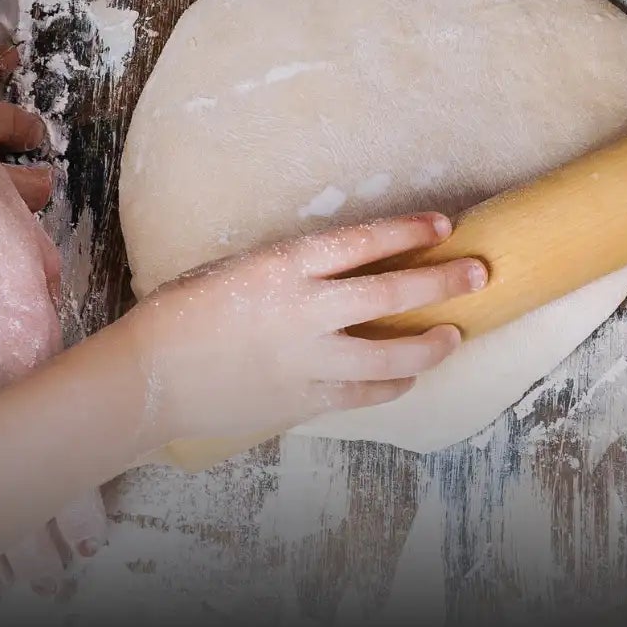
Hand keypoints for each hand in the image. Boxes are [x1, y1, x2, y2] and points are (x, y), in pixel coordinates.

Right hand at [0, 66, 106, 596]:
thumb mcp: (33, 252)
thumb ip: (45, 312)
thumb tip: (50, 348)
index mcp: (23, 337)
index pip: (55, 439)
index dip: (72, 495)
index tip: (90, 531)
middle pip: (6, 472)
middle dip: (33, 531)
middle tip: (57, 572)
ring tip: (3, 573)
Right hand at [121, 213, 477, 443]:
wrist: (147, 380)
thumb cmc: (182, 315)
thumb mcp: (237, 271)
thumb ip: (292, 271)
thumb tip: (345, 269)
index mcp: (282, 266)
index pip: (362, 242)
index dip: (409, 232)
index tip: (444, 226)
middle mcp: (303, 310)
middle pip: (392, 293)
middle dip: (444, 282)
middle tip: (478, 273)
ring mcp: (307, 360)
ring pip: (391, 353)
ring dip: (431, 344)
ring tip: (454, 335)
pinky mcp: (303, 400)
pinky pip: (364, 393)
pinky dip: (393, 384)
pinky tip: (409, 376)